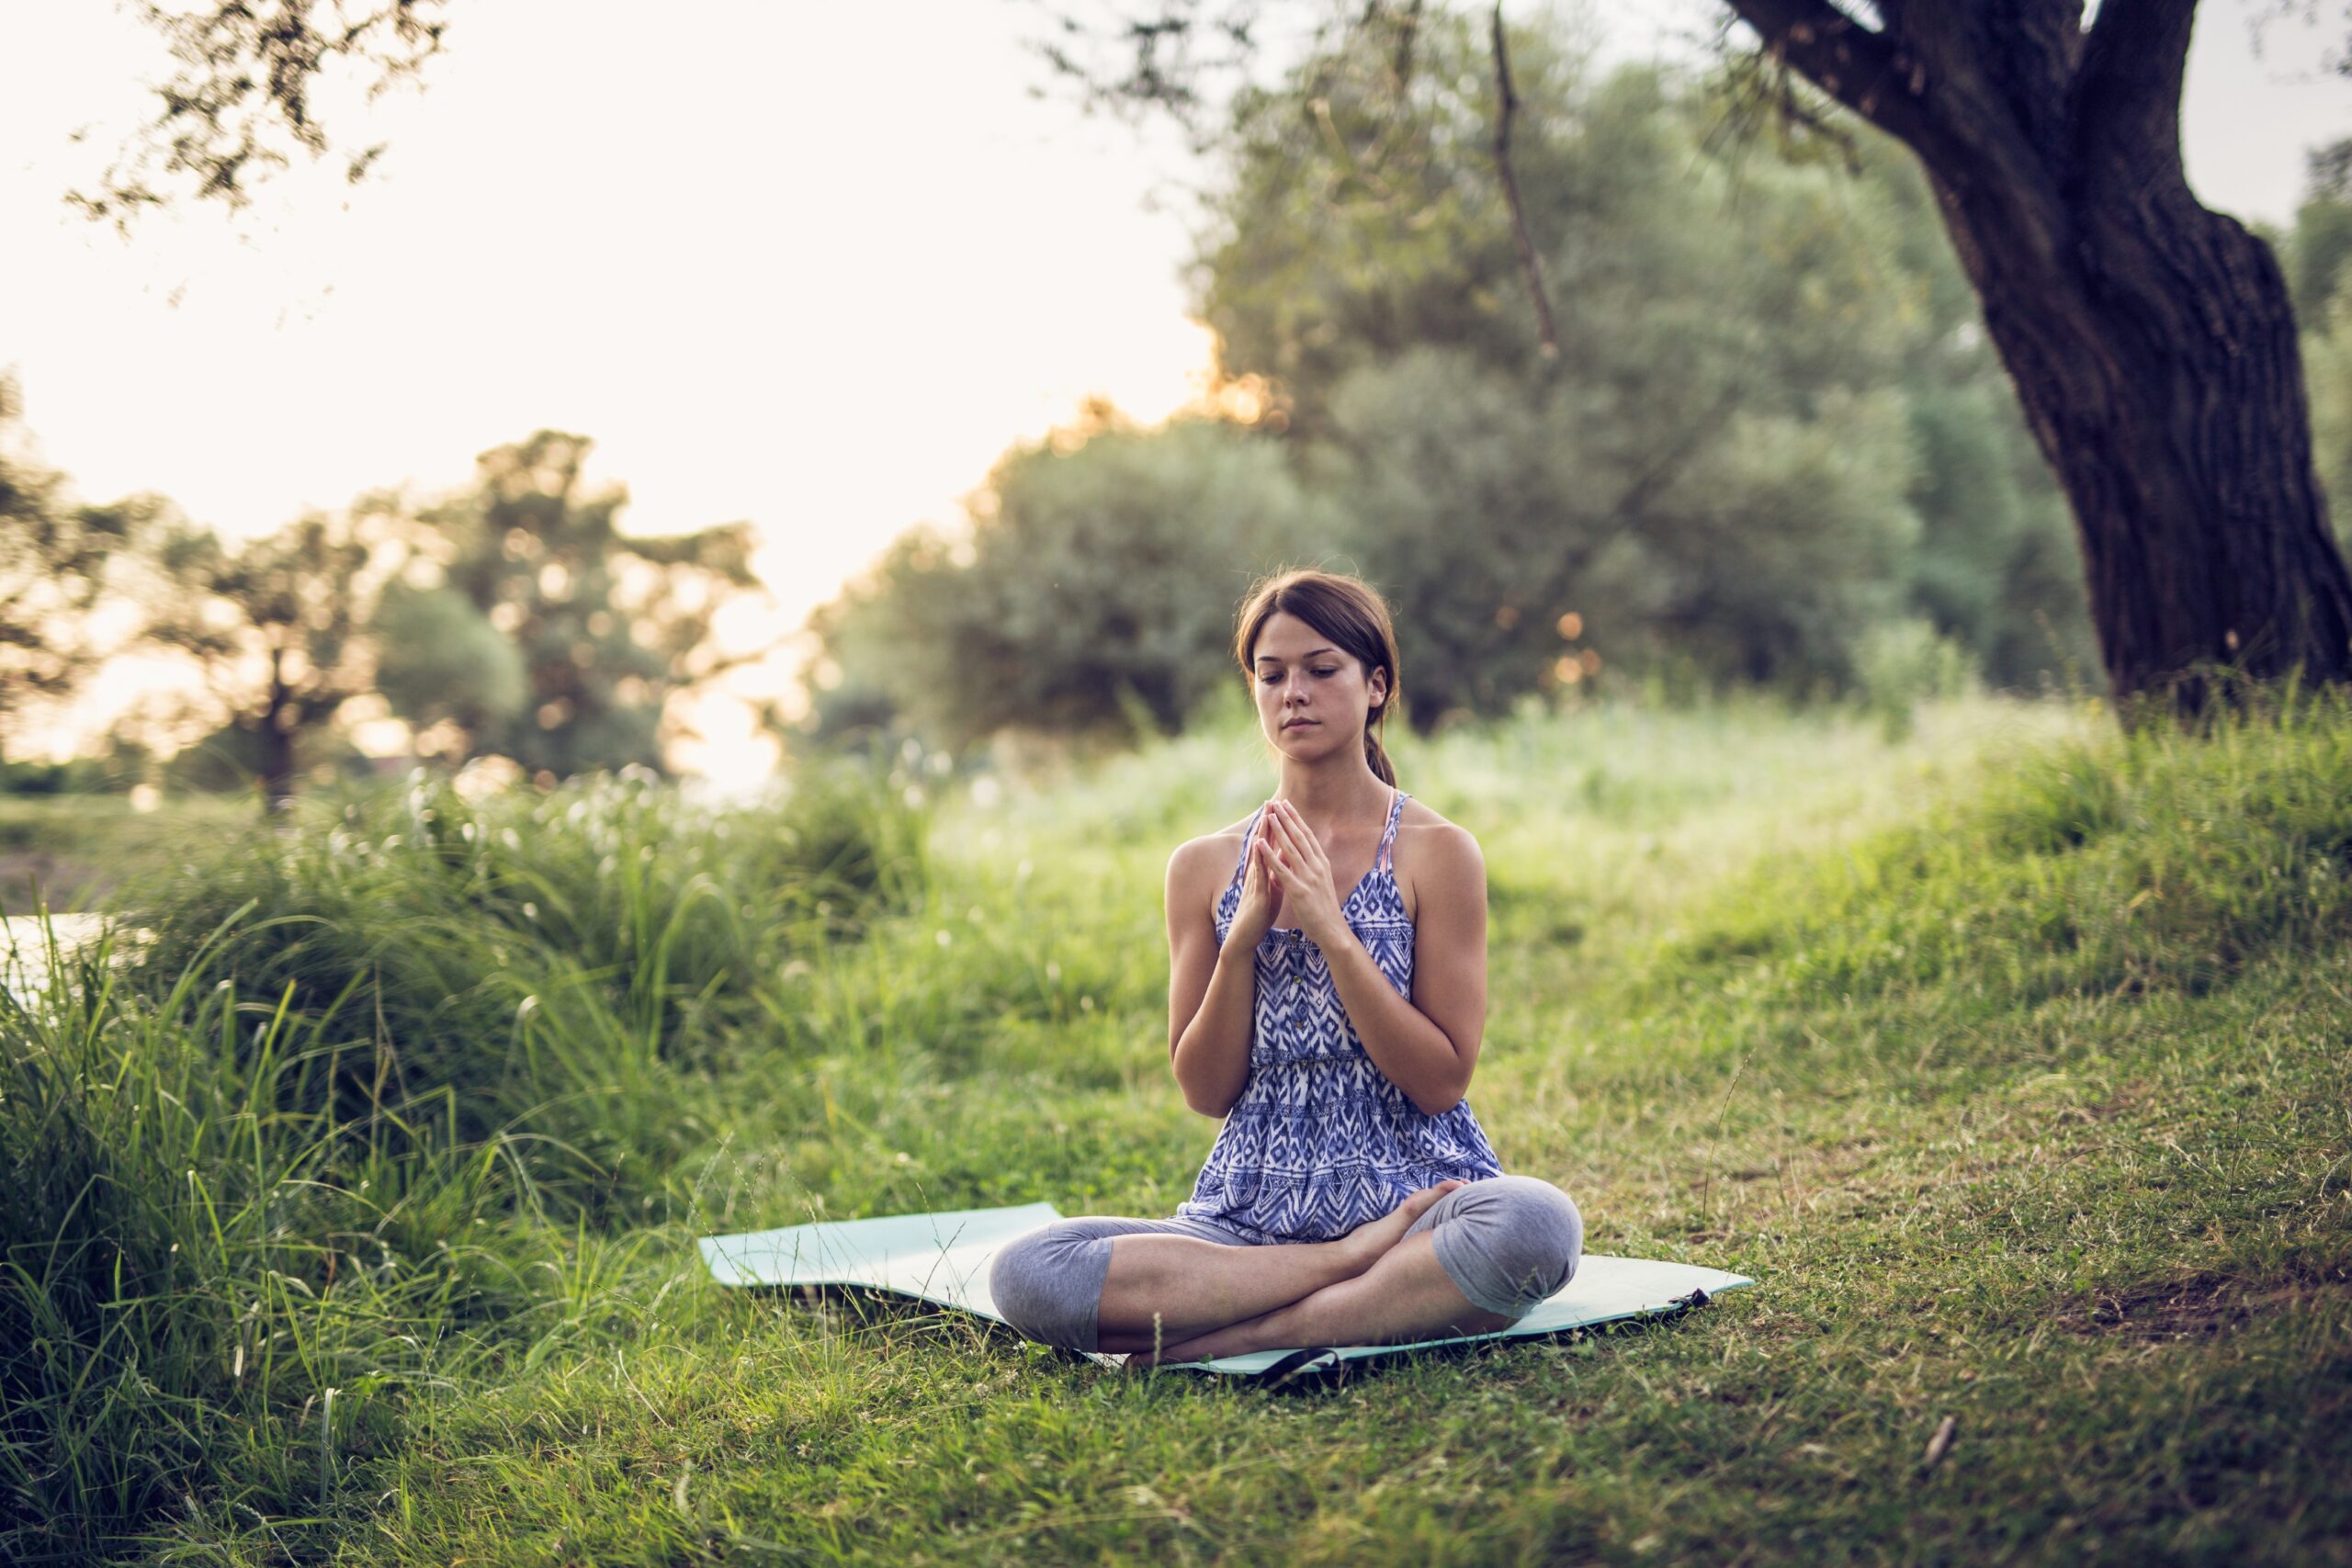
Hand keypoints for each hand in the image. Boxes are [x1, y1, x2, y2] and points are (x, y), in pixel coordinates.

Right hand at [1227, 803, 1286, 948]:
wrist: (1246, 936)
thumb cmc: (1259, 913)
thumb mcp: (1272, 888)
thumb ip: (1276, 872)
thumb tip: (1283, 857)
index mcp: (1265, 871)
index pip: (1270, 844)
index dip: (1276, 826)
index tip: (1281, 807)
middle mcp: (1258, 873)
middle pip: (1263, 843)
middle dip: (1268, 823)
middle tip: (1271, 801)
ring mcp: (1256, 882)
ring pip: (1259, 854)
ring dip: (1262, 835)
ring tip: (1265, 816)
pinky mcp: (1256, 894)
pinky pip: (1258, 874)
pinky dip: (1260, 859)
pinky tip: (1260, 847)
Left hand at [1259, 800, 1348, 947]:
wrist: (1333, 931)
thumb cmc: (1325, 909)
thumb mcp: (1321, 883)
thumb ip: (1313, 868)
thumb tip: (1306, 855)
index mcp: (1322, 864)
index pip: (1308, 836)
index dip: (1297, 819)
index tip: (1287, 805)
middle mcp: (1317, 866)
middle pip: (1300, 837)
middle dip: (1287, 818)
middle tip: (1276, 802)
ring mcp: (1309, 878)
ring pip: (1291, 848)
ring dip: (1278, 830)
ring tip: (1268, 815)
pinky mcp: (1299, 890)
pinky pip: (1281, 869)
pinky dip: (1270, 855)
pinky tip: (1260, 844)